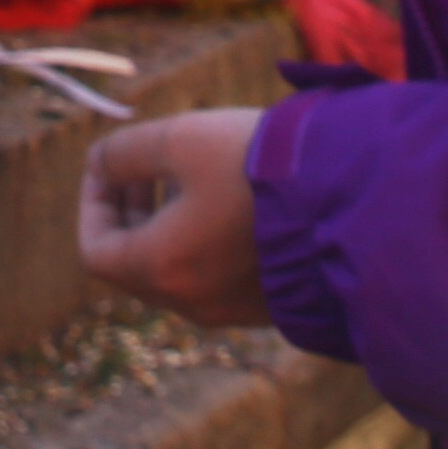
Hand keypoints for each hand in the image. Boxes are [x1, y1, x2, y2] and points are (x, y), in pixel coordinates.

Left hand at [75, 108, 270, 329]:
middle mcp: (192, 302)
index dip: (93, 203)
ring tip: (192, 173)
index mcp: (162, 268)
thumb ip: (124, 151)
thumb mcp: (180, 139)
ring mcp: (233, 310)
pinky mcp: (268, 305)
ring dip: (169, 224)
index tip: (110, 163)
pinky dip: (206, 242)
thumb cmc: (258, 167)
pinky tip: (233, 199)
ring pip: (177, 270)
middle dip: (132, 211)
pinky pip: (217, 278)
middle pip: (135, 264)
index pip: (96, 251)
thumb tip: (100, 164)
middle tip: (146, 165)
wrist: (353, 204)